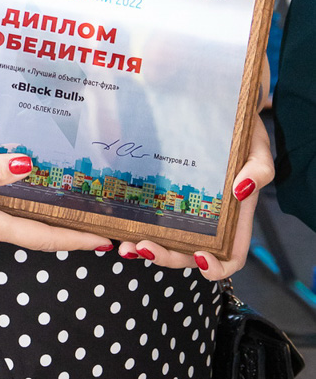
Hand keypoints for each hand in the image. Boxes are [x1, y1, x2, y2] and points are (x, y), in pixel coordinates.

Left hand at [119, 115, 275, 277]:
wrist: (221, 111)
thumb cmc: (244, 136)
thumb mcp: (257, 150)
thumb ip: (258, 171)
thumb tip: (241, 190)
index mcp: (235, 218)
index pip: (231, 256)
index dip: (218, 266)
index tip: (201, 257)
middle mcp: (210, 221)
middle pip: (190, 254)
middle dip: (166, 257)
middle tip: (142, 246)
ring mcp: (187, 211)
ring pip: (168, 241)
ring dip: (147, 248)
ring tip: (126, 244)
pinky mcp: (166, 195)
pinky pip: (152, 218)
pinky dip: (136, 226)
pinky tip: (119, 225)